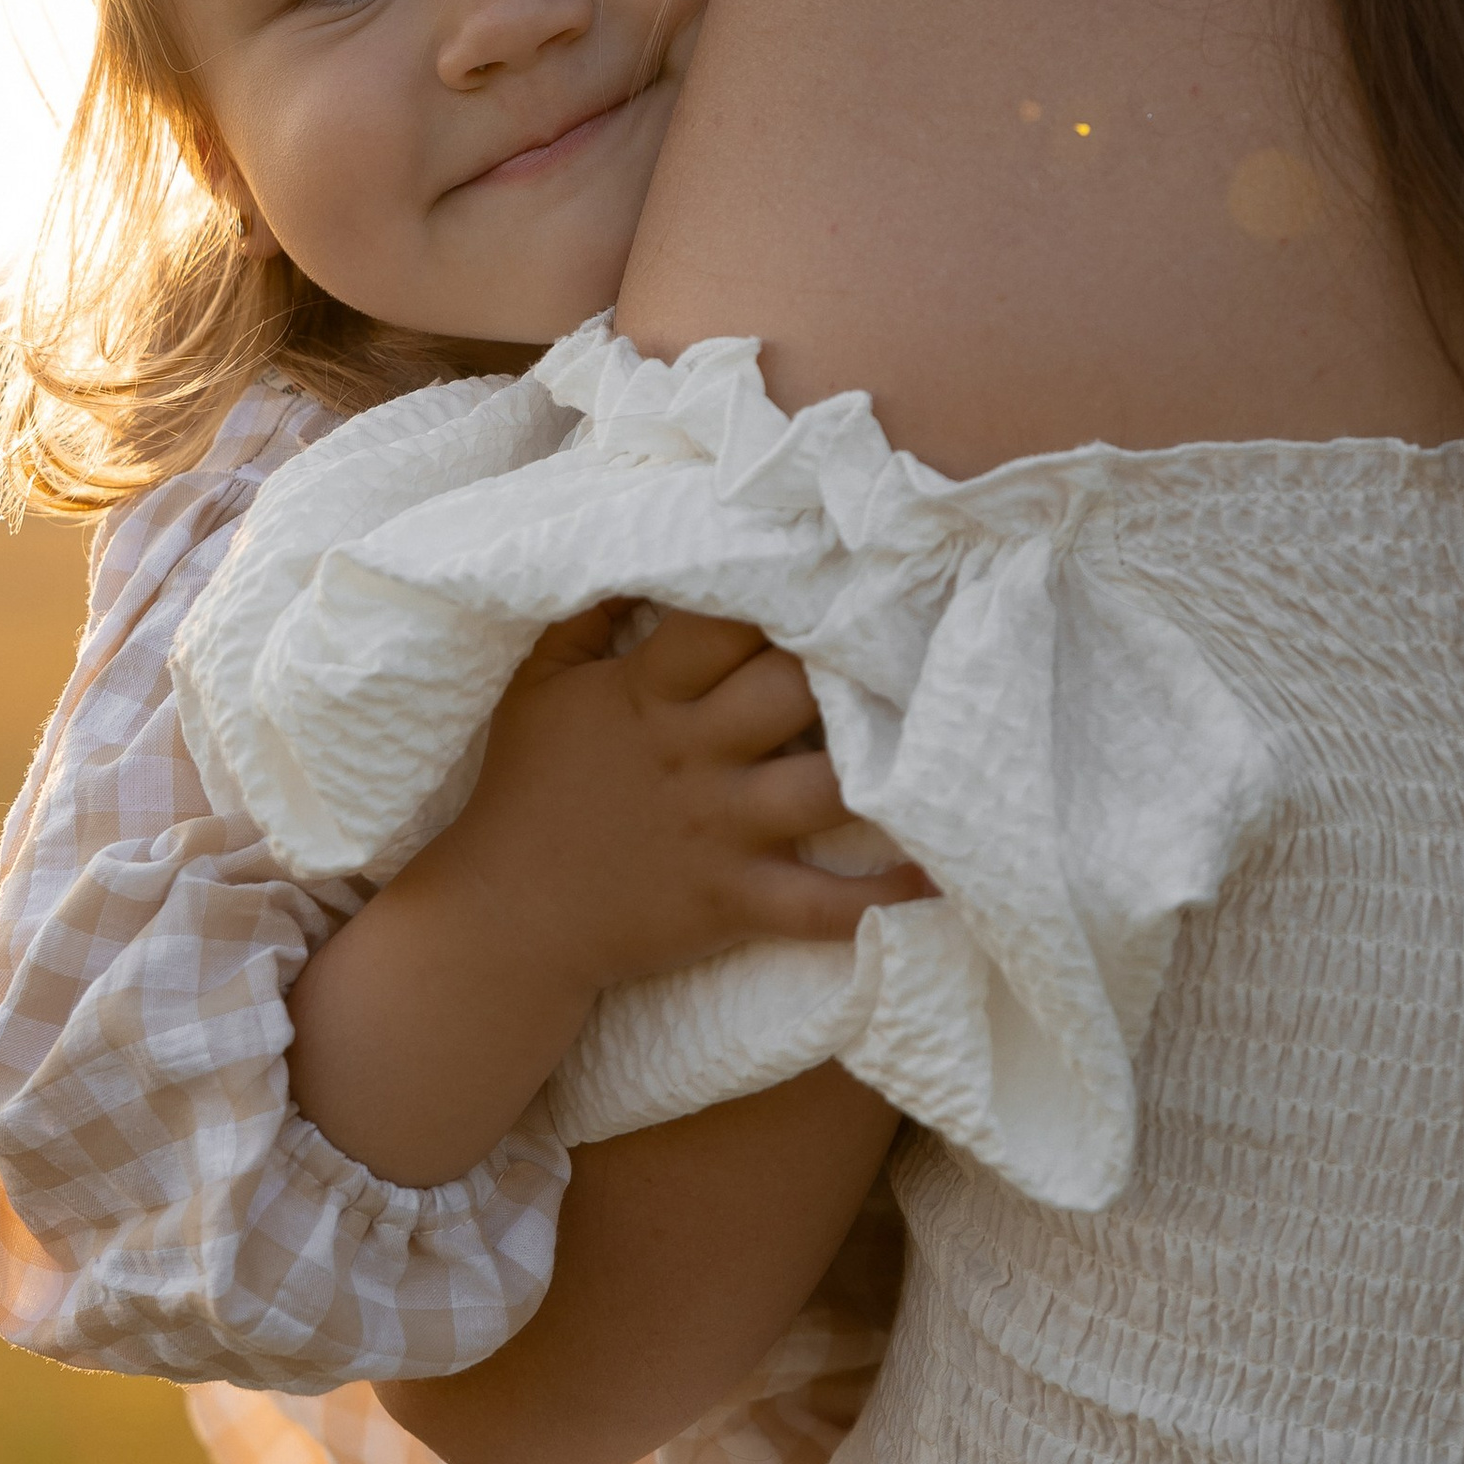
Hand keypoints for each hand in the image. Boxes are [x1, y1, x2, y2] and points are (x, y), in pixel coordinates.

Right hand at [285, 605, 927, 1191]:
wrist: (505, 922)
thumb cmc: (526, 790)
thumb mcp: (540, 684)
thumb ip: (588, 612)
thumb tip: (641, 541)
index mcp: (648, 694)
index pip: (725, 622)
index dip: (784, 587)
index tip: (840, 557)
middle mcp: (693, 754)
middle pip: (793, 689)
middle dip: (852, 661)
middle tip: (917, 634)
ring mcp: (719, 830)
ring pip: (824, 787)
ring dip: (890, 767)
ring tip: (957, 735)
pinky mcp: (734, 902)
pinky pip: (825, 904)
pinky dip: (887, 896)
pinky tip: (947, 873)